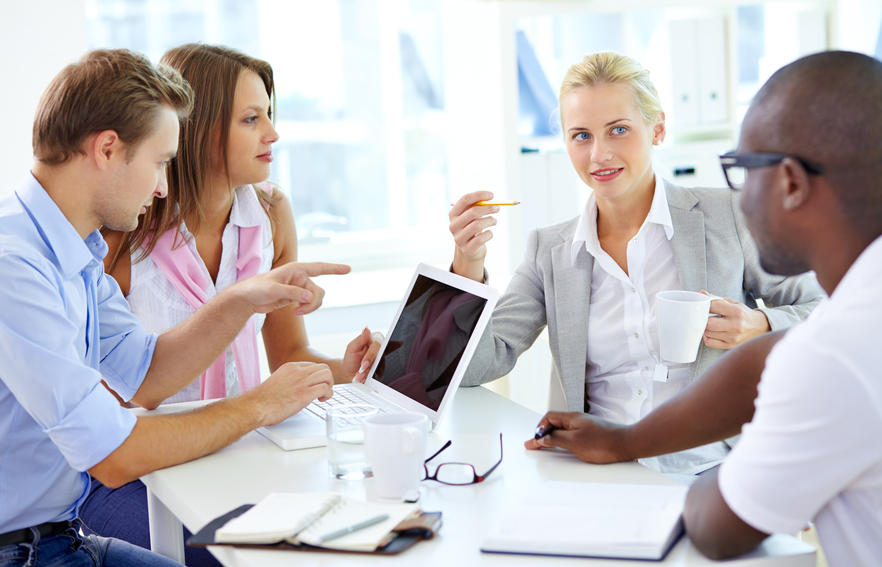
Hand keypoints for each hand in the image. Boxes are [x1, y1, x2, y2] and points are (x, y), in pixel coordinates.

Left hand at [232, 262, 349, 315]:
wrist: (247, 298)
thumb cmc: (257, 288)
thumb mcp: (273, 290)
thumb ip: (292, 292)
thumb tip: (310, 296)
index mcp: (296, 269)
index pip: (319, 267)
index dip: (334, 268)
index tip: (349, 269)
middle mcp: (300, 277)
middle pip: (319, 290)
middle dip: (314, 303)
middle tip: (301, 311)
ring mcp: (299, 287)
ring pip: (316, 298)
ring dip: (309, 308)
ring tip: (296, 312)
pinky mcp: (296, 297)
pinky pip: (309, 304)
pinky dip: (305, 310)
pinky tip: (294, 312)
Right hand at [249, 361, 333, 426]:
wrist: (256, 407)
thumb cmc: (263, 400)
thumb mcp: (277, 381)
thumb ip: (289, 380)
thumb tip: (296, 387)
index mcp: (290, 367)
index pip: (313, 365)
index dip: (317, 376)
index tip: (315, 385)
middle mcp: (297, 371)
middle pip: (324, 368)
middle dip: (327, 379)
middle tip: (323, 390)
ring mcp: (301, 381)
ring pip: (327, 375)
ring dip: (329, 386)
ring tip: (324, 395)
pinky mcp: (304, 393)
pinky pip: (325, 388)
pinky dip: (328, 394)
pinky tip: (321, 400)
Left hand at [342, 327, 383, 382]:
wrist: (349, 371)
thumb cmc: (351, 357)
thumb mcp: (352, 347)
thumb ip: (360, 339)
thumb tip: (366, 329)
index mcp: (374, 339)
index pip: (377, 346)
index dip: (371, 356)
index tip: (363, 365)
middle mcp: (380, 348)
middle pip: (380, 357)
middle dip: (368, 367)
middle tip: (359, 373)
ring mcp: (382, 358)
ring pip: (379, 367)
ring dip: (368, 374)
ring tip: (359, 377)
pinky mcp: (381, 368)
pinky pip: (379, 373)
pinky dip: (370, 378)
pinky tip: (363, 379)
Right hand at [449, 191, 498, 281]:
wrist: (470, 249)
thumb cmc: (472, 228)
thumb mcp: (472, 216)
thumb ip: (478, 206)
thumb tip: (490, 198)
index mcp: (453, 214)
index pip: (465, 200)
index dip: (479, 195)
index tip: (492, 195)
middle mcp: (453, 226)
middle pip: (472, 212)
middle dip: (488, 208)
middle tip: (497, 208)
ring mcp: (459, 238)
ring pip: (477, 225)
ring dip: (490, 221)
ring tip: (494, 221)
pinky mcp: (467, 249)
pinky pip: (481, 238)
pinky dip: (489, 234)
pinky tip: (489, 233)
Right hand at [523, 411, 631, 463]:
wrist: (628, 445)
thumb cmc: (604, 443)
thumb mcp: (574, 442)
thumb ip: (556, 439)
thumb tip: (544, 438)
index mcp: (572, 418)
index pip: (549, 417)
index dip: (540, 428)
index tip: (535, 441)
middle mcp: (579, 420)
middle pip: (555, 423)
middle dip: (544, 433)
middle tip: (536, 444)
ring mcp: (586, 427)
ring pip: (564, 430)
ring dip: (554, 438)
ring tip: (547, 446)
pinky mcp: (593, 436)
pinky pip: (573, 436)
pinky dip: (565, 441)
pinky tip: (567, 449)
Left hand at [701, 290, 770, 348]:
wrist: (759, 327)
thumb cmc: (743, 313)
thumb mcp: (733, 303)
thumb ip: (716, 298)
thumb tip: (701, 293)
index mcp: (737, 311)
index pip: (713, 306)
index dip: (705, 305)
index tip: (703, 306)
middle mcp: (736, 325)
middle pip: (708, 323)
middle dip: (703, 318)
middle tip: (704, 316)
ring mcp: (733, 337)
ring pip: (708, 333)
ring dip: (704, 328)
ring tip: (709, 323)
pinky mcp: (730, 345)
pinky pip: (710, 342)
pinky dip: (707, 337)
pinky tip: (711, 332)